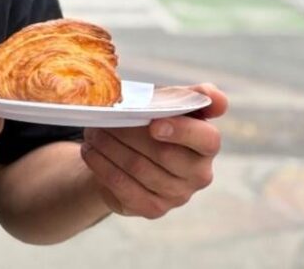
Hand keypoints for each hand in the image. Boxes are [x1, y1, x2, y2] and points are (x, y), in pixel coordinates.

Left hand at [80, 82, 227, 219]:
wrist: (131, 154)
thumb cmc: (155, 123)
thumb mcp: (172, 104)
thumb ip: (192, 96)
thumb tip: (213, 95)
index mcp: (207, 144)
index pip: (207, 139)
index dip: (182, 131)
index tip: (154, 124)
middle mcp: (199, 174)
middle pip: (164, 153)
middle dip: (130, 133)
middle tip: (105, 118)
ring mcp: (178, 195)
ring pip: (140, 168)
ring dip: (110, 147)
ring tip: (92, 132)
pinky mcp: (154, 208)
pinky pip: (125, 188)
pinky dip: (103, 167)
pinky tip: (90, 152)